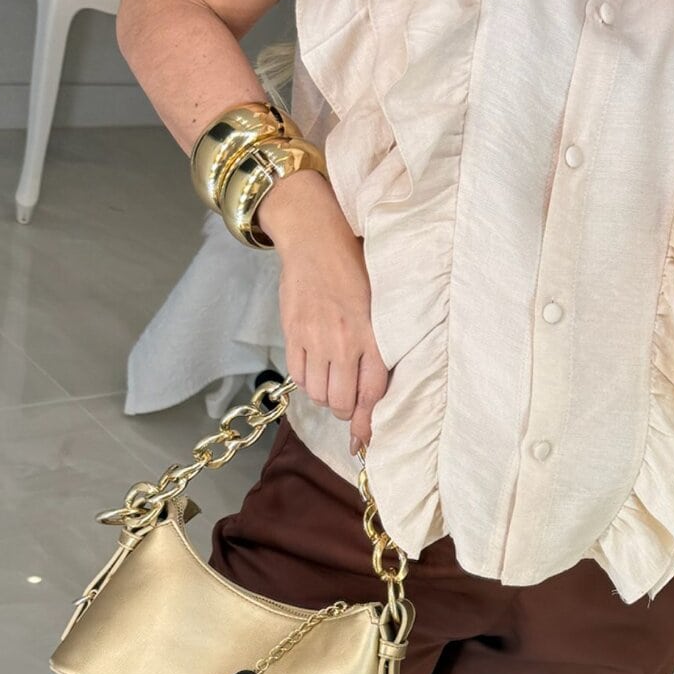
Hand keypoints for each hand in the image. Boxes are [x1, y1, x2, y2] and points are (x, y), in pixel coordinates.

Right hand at [270, 194, 389, 456]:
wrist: (314, 238)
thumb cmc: (355, 267)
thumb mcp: (380, 303)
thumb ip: (380, 343)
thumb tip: (377, 389)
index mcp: (373, 334)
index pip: (373, 393)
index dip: (369, 420)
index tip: (366, 435)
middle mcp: (344, 342)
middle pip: (342, 402)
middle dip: (346, 409)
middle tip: (348, 400)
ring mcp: (315, 339)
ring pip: (318, 394)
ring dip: (325, 396)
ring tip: (331, 382)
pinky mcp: (292, 334)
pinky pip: (298, 376)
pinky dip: (306, 381)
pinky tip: (315, 369)